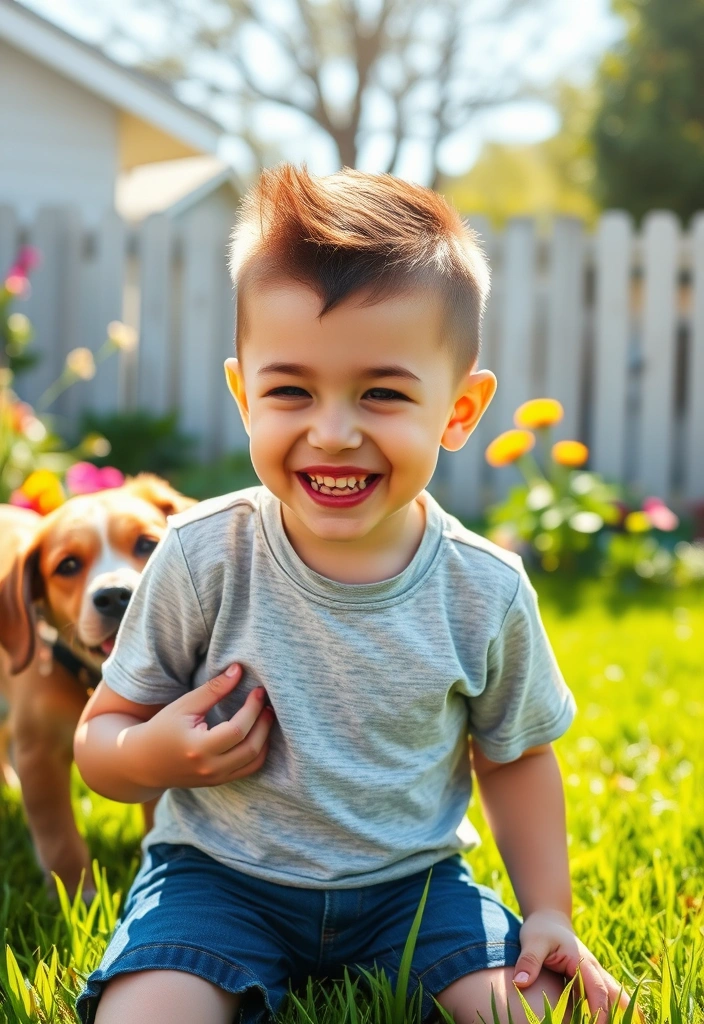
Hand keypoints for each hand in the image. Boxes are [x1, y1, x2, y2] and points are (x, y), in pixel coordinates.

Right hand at [127, 664, 273, 789]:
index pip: (237, 730)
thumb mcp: (184, 706)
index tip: (258, 691)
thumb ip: (213, 689)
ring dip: (265, 738)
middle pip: (251, 748)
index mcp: (198, 748)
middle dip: (264, 723)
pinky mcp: (218, 782)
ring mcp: (215, 779)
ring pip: (254, 762)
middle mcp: (209, 768)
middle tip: (268, 703)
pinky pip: (248, 769)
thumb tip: (239, 670)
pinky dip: (258, 752)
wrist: (143, 762)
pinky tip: (259, 733)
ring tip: (266, 716)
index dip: (252, 709)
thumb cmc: (162, 729)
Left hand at [514, 910, 642, 1021]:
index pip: (597, 990)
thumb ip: (529, 961)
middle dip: (624, 1013)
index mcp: (582, 961)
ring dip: (624, 1010)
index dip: (599, 1011)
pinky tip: (616, 1019)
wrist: (549, 918)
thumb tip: (520, 982)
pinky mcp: (590, 979)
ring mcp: (594, 973)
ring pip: (615, 994)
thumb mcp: (532, 941)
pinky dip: (615, 1007)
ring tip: (636, 1023)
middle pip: (615, 993)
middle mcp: (593, 968)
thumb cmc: (541, 929)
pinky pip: (606, 995)